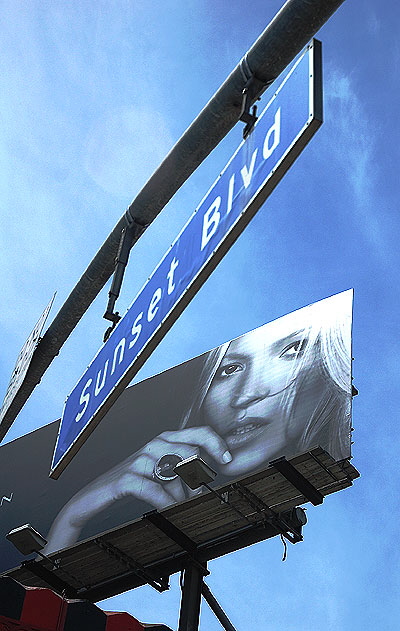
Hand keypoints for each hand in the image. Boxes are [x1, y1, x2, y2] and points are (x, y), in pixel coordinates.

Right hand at [44, 426, 230, 553]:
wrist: (92, 497)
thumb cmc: (130, 484)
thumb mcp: (160, 473)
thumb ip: (182, 470)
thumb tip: (209, 477)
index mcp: (165, 441)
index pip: (198, 431)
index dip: (216, 443)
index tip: (226, 460)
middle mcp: (154, 445)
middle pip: (191, 451)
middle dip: (199, 478)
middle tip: (196, 496)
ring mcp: (139, 460)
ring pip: (176, 471)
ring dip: (182, 494)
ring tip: (180, 505)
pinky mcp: (126, 478)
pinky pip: (155, 489)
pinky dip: (166, 502)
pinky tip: (168, 509)